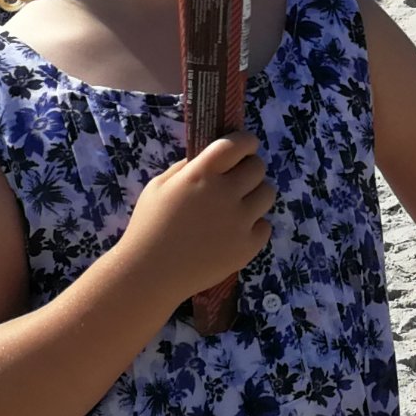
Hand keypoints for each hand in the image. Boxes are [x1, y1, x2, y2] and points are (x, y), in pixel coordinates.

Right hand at [118, 133, 272, 301]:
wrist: (150, 274)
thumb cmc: (148, 227)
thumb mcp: (159, 186)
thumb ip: (187, 168)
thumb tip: (212, 159)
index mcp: (201, 173)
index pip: (238, 144)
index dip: (246, 141)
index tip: (246, 145)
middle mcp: (225, 193)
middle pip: (258, 168)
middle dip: (249, 169)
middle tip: (237, 180)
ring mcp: (240, 221)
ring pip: (267, 194)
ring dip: (255, 195)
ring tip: (237, 207)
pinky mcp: (248, 246)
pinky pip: (264, 226)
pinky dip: (254, 227)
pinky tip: (234, 233)